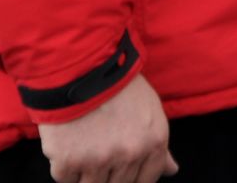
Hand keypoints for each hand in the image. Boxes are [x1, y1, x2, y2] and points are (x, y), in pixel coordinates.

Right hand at [37, 74, 176, 182]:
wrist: (82, 65)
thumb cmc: (118, 84)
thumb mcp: (149, 108)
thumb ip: (159, 145)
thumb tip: (172, 171)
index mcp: (153, 141)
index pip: (147, 180)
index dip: (133, 179)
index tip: (121, 172)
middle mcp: (129, 154)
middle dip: (109, 174)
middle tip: (99, 153)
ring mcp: (98, 160)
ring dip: (86, 171)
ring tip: (84, 145)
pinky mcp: (68, 161)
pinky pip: (65, 179)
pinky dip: (64, 167)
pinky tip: (68, 142)